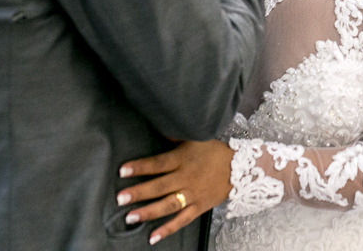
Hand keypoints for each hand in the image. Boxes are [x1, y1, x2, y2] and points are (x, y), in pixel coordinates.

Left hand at [117, 140, 233, 245]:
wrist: (241, 168)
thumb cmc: (214, 151)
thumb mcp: (196, 139)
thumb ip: (175, 138)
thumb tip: (158, 125)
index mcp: (183, 159)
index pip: (158, 163)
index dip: (140, 167)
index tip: (122, 171)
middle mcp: (186, 177)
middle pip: (160, 186)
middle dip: (139, 192)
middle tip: (120, 198)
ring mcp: (193, 194)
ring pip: (168, 204)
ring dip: (149, 212)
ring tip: (130, 218)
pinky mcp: (199, 207)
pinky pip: (182, 220)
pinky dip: (168, 229)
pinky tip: (153, 236)